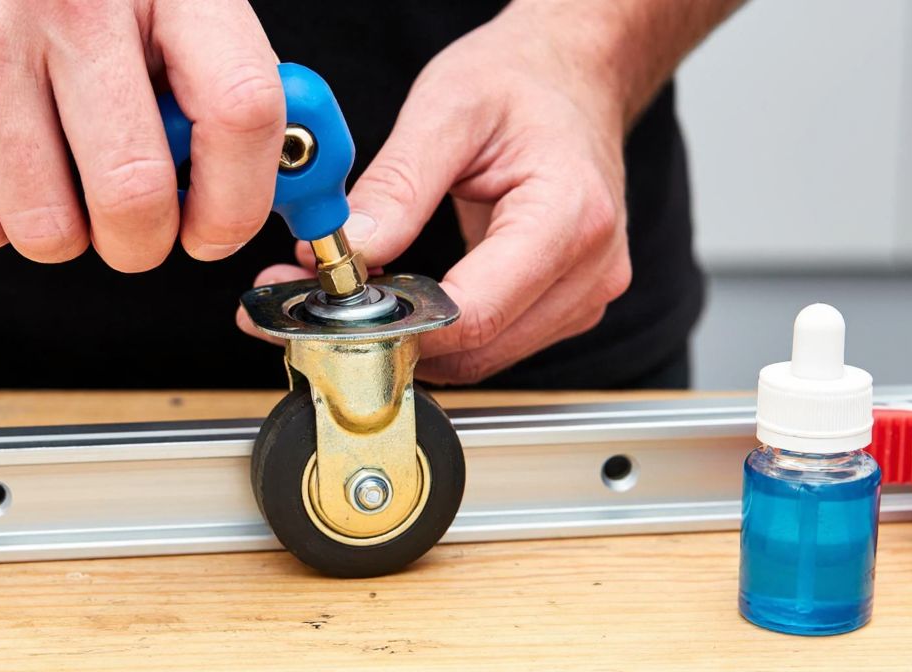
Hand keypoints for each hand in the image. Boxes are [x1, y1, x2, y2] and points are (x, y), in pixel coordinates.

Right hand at [0, 0, 283, 269]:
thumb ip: (219, 78)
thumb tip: (266, 186)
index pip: (240, 111)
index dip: (239, 199)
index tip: (216, 226)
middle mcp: (63, 5)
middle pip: (135, 196)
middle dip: (144, 241)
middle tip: (136, 223)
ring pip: (50, 232)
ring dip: (67, 231)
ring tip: (57, 170)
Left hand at [239, 3, 636, 383]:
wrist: (572, 73)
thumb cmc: (520, 80)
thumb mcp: (446, 109)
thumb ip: (396, 186)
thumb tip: (349, 251)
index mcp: (568, 215)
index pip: (475, 312)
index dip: (397, 324)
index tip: (332, 309)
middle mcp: (589, 268)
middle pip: (477, 349)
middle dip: (393, 335)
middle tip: (322, 304)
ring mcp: (584, 293)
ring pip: (483, 358)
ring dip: (415, 340)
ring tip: (360, 294)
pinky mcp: (567, 305)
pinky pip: (496, 343)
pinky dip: (442, 332)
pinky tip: (404, 296)